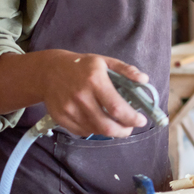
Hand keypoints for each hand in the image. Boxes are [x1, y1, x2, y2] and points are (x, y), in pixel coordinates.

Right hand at [0, 50, 146, 136]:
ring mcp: (69, 109)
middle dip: (123, 131)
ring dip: (110, 131)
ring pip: (95, 131)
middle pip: (106, 126)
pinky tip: (98, 122)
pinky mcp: (60, 118)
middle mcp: (81, 97)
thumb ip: (126, 70)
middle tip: (130, 128)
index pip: (117, 108)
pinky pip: (82, 131)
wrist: (48, 71)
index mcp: (95, 80)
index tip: (141, 120)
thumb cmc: (82, 66)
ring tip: (116, 124)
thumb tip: (145, 80)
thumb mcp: (105, 61)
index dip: (132, 118)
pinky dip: (94, 130)